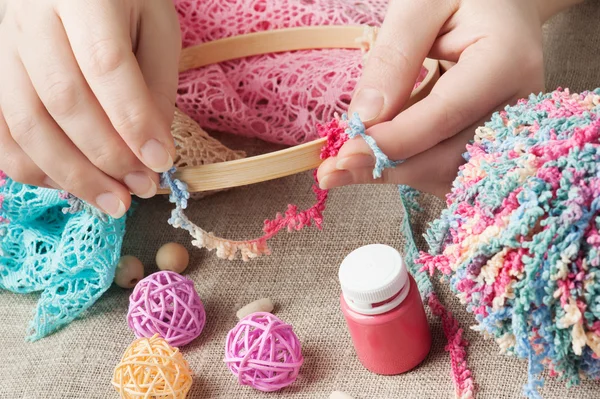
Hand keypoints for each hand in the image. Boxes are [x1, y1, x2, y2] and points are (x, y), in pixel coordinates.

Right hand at [0, 0, 180, 217]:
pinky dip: (33, 168)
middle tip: (143, 188)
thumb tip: (151, 150)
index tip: (160, 161)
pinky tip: (71, 184)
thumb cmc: (123, 1)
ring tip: (114, 201)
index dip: (133, 120)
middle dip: (107, 157)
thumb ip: (155, 84)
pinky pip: (1, 131)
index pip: (105, 64)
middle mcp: (31, 16)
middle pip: (62, 99)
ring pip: (26, 122)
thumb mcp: (156, 27)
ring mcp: (2, 45)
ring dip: (72, 174)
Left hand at [318, 0, 579, 196]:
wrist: (500, 3)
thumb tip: (364, 120)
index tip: (345, 155)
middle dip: (386, 168)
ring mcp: (507, 129)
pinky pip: (447, 166)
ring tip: (343, 168)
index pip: (445, 115)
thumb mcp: (421, 5)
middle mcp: (515, 106)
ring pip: (446, 172)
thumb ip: (394, 58)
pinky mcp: (490, 141)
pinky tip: (373, 156)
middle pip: (448, 158)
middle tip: (332, 173)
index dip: (394, 142)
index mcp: (506, 61)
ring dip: (392, 172)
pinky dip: (406, 165)